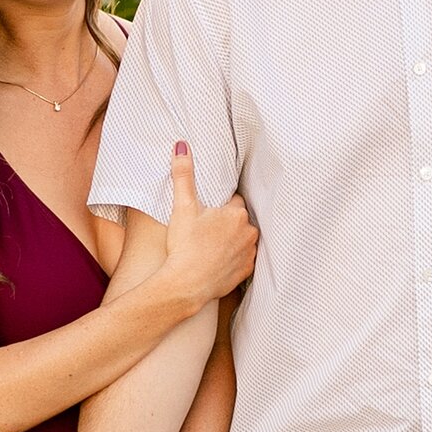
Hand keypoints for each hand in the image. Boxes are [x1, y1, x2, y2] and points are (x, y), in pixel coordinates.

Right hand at [156, 142, 256, 317]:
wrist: (186, 285)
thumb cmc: (184, 246)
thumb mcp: (182, 207)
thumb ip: (184, 175)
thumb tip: (182, 147)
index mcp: (237, 214)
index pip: (233, 201)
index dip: (218, 206)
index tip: (206, 214)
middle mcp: (249, 232)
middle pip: (239, 220)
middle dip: (226, 223)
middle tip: (205, 230)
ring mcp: (249, 253)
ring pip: (242, 239)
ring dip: (231, 240)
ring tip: (210, 246)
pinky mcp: (246, 272)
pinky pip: (242, 259)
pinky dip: (233, 259)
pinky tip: (217, 261)